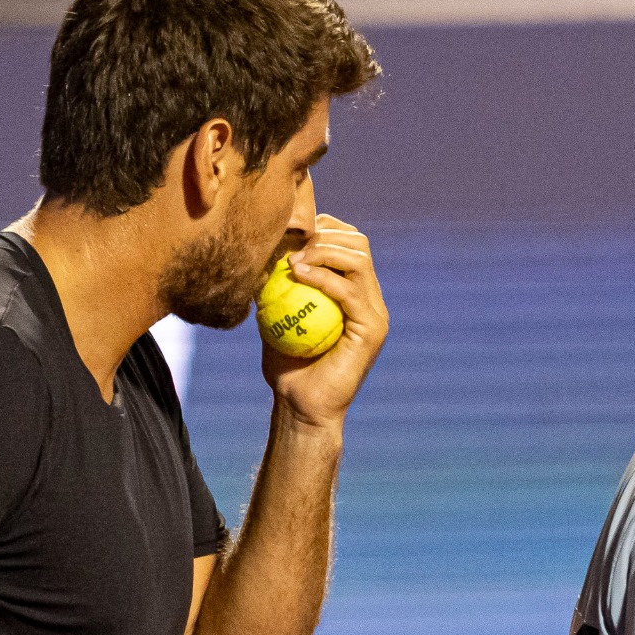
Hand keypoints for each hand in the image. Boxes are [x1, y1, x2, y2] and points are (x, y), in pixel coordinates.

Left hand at [267, 215, 387, 432]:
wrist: (299, 406)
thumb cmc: (285, 367)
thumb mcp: (275, 315)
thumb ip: (275, 283)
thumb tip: (259, 247)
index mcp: (354, 292)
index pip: (348, 242)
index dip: (323, 228)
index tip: (290, 232)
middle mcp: (370, 299)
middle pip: (359, 243)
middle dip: (325, 234)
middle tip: (291, 245)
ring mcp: (375, 313)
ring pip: (359, 260)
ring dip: (324, 251)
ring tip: (293, 259)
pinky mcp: (372, 329)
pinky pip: (350, 291)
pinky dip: (324, 277)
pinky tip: (298, 273)